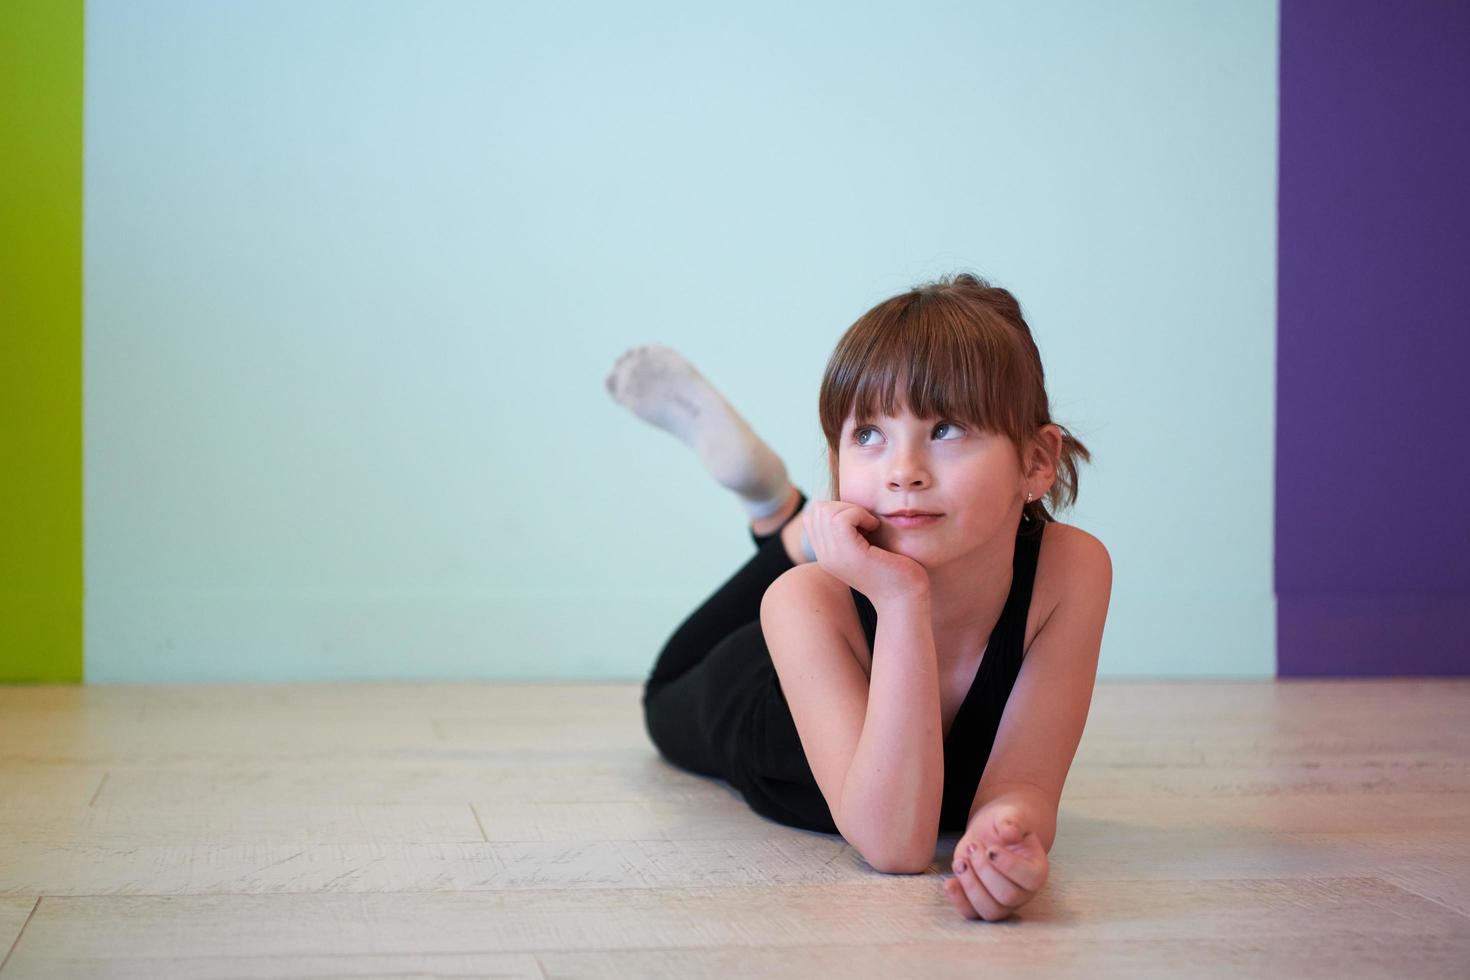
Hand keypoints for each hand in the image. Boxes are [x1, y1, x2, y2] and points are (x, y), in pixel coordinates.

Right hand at [801, 499, 929, 604]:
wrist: (905, 599)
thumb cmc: (894, 570)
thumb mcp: (867, 544)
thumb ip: (853, 528)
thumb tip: (847, 502)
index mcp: (826, 553)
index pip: (812, 515)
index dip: (836, 508)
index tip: (859, 522)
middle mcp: (824, 556)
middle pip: (817, 509)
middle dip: (844, 505)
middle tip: (867, 522)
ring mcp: (834, 556)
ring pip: (827, 511)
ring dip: (853, 510)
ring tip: (870, 525)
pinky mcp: (849, 554)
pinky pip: (842, 518)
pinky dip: (860, 514)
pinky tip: (874, 527)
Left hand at [943, 802, 1048, 921]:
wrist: (991, 831)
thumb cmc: (1004, 823)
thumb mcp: (1009, 815)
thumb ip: (1012, 821)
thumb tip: (1011, 833)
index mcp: (1037, 870)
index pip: (1031, 878)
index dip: (1009, 866)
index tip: (991, 849)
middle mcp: (1023, 892)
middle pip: (1008, 896)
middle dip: (984, 871)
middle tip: (973, 847)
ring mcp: (1003, 902)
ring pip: (990, 910)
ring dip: (970, 886)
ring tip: (960, 862)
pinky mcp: (981, 903)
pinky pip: (972, 914)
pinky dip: (958, 900)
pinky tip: (950, 882)